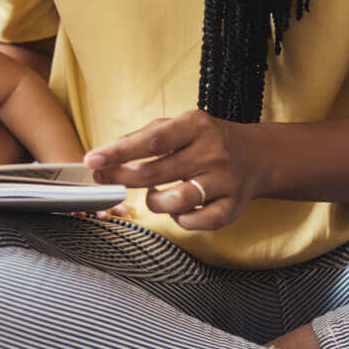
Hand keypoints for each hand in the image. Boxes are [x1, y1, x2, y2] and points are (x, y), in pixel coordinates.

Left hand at [83, 110, 261, 230]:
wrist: (256, 156)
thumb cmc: (205, 141)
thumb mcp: (179, 126)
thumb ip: (144, 136)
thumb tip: (106, 154)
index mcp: (196, 126)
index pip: (152, 141)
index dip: (119, 152)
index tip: (92, 160)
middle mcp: (212, 152)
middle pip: (156, 172)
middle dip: (122, 178)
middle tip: (103, 180)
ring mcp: (224, 181)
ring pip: (176, 201)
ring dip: (154, 202)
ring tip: (154, 195)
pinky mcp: (232, 207)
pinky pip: (196, 222)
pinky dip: (180, 219)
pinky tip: (179, 208)